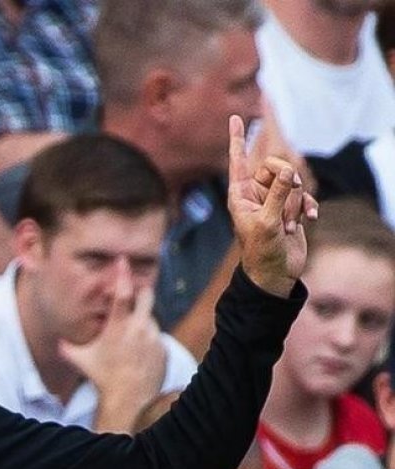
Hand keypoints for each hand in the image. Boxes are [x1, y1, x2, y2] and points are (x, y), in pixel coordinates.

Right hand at [59, 267, 166, 430]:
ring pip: (150, 319)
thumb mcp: (81, 360)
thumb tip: (58, 342)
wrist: (129, 399)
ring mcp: (154, 338)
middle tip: (134, 295)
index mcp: (117, 326)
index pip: (122, 292)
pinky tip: (138, 355)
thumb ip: (68, 347)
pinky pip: (157, 338)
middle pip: (146, 295)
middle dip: (141, 291)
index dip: (123, 273)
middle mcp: (138, 328)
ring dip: (142, 323)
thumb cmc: (102, 378)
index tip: (123, 260)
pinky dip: (149, 341)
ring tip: (130, 340)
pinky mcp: (164, 349)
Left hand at [227, 114, 315, 296]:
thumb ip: (277, 194)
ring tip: (289, 225)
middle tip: (288, 205)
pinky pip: (304, 196)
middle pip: (275, 167)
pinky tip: (308, 220)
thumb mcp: (267, 222)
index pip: (238, 161)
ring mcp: (273, 201)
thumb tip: (287, 170)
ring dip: (295, 203)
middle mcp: (255, 194)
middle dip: (287, 184)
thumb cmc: (262, 251)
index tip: (235, 117)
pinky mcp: (289, 209)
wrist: (275, 274)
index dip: (237, 139)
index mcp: (240, 195)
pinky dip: (307, 207)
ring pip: (292, 183)